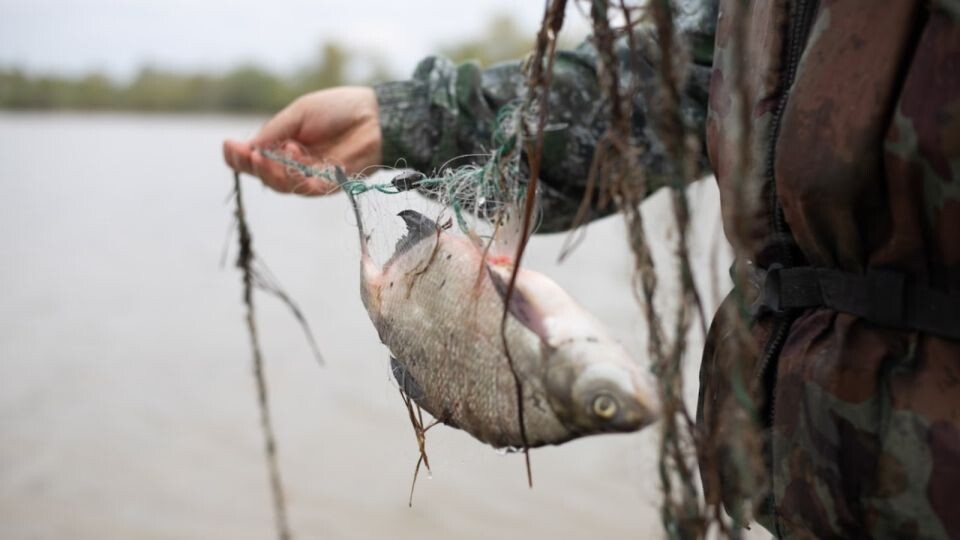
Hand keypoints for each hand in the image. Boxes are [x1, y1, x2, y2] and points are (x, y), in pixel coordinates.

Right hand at [223, 86, 381, 194]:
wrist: (376, 116)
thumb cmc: (339, 109)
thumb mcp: (298, 114)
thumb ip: (274, 131)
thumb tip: (247, 148)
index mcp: (283, 145)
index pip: (254, 158)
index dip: (238, 156)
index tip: (228, 144)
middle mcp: (294, 164)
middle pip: (264, 176)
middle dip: (249, 166)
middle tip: (245, 153)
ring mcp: (311, 177)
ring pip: (281, 185)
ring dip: (269, 171)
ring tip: (264, 155)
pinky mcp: (330, 185)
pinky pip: (306, 188)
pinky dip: (295, 174)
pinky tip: (293, 153)